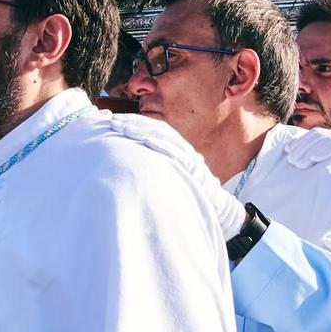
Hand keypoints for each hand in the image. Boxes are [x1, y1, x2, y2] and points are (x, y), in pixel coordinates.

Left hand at [105, 114, 246, 239]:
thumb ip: (156, 171)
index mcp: (176, 152)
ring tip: (122, 128)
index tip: (113, 121)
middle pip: (155, 130)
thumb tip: (128, 170)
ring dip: (142, 131)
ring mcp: (189, 158)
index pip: (153, 131)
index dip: (134, 124)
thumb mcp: (171, 180)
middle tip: (111, 121)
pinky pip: (176, 152)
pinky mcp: (194, 167)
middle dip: (133, 124)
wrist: (218, 210)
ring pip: (163, 138)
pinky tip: (145, 140)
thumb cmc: (191, 197)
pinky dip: (161, 144)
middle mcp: (183, 151)